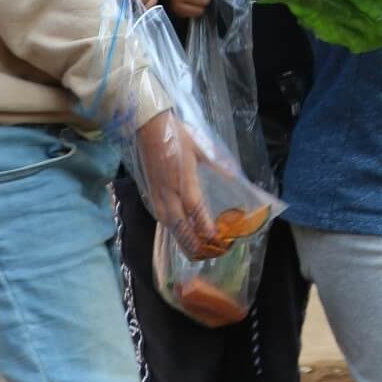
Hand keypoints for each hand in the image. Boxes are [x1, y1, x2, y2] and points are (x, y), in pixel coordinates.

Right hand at [135, 114, 222, 259]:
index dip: (205, 227)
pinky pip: (162, 219)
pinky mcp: (151, 195)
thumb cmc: (176, 135)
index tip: (216, 240)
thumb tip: (234, 175)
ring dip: (184, 241)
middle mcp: (169, 193)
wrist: (147, 127)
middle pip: (181, 226)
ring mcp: (158, 196)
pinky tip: (181, 236)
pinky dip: (173, 231)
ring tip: (197, 253)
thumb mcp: (200, 147)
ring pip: (170, 226)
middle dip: (195, 243)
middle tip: (210, 254)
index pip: (196, 210)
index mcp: (183, 180)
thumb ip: (217, 164)